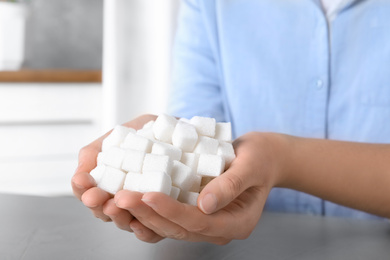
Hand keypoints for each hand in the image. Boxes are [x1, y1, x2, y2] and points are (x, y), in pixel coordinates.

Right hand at [71, 114, 158, 233]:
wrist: (181, 128)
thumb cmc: (147, 132)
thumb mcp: (118, 136)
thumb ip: (94, 152)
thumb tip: (80, 173)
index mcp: (109, 183)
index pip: (88, 192)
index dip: (82, 189)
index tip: (81, 181)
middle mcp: (123, 199)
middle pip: (103, 211)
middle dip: (97, 204)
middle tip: (95, 197)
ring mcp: (143, 209)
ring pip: (125, 222)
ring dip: (117, 216)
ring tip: (115, 204)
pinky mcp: (165, 216)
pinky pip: (153, 233)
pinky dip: (144, 231)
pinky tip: (139, 223)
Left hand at [113, 132, 285, 243]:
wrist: (265, 157)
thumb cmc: (262, 158)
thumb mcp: (251, 166)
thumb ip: (230, 186)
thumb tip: (205, 205)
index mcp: (236, 222)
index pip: (198, 222)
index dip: (171, 210)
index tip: (148, 196)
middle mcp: (219, 228)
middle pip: (179, 228)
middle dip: (147, 214)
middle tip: (121, 198)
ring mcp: (207, 222)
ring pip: (170, 225)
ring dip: (142, 214)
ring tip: (117, 200)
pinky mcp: (195, 211)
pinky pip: (170, 216)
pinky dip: (150, 210)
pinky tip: (130, 202)